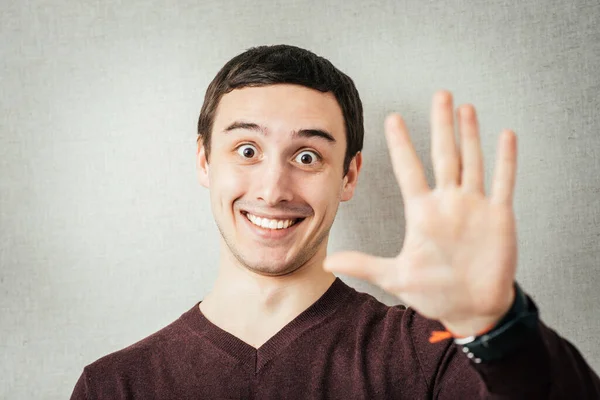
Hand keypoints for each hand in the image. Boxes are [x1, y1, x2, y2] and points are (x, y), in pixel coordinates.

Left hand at [324, 91, 517, 336]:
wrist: (471, 308)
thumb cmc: (434, 292)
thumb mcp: (395, 278)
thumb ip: (363, 265)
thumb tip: (328, 262)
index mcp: (423, 212)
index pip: (409, 169)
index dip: (401, 144)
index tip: (392, 118)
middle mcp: (448, 202)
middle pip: (444, 154)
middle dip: (441, 125)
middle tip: (439, 94)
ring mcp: (474, 207)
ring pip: (472, 161)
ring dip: (470, 134)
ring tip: (465, 107)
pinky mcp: (498, 216)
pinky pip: (504, 182)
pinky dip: (505, 160)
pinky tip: (505, 135)